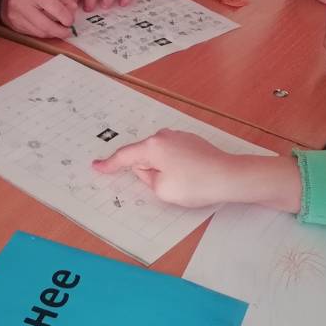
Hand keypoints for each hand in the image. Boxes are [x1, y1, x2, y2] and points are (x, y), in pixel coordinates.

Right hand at [0, 0, 76, 38]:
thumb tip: (73, 10)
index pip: (54, 7)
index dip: (66, 17)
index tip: (71, 20)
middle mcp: (22, 6)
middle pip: (46, 25)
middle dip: (60, 31)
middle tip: (68, 31)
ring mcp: (16, 18)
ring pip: (40, 33)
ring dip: (53, 33)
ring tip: (59, 30)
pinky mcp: (15, 27)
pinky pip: (33, 34)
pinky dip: (44, 33)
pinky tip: (48, 29)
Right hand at [93, 129, 299, 210]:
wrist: (229, 177)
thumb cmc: (195, 184)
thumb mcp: (161, 189)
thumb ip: (147, 178)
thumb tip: (150, 169)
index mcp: (152, 146)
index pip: (124, 157)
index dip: (109, 165)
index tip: (96, 166)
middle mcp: (164, 136)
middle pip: (143, 156)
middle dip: (146, 172)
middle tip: (165, 187)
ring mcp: (179, 137)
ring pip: (159, 156)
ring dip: (162, 170)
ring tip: (183, 184)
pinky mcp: (192, 142)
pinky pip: (173, 155)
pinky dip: (175, 166)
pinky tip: (189, 178)